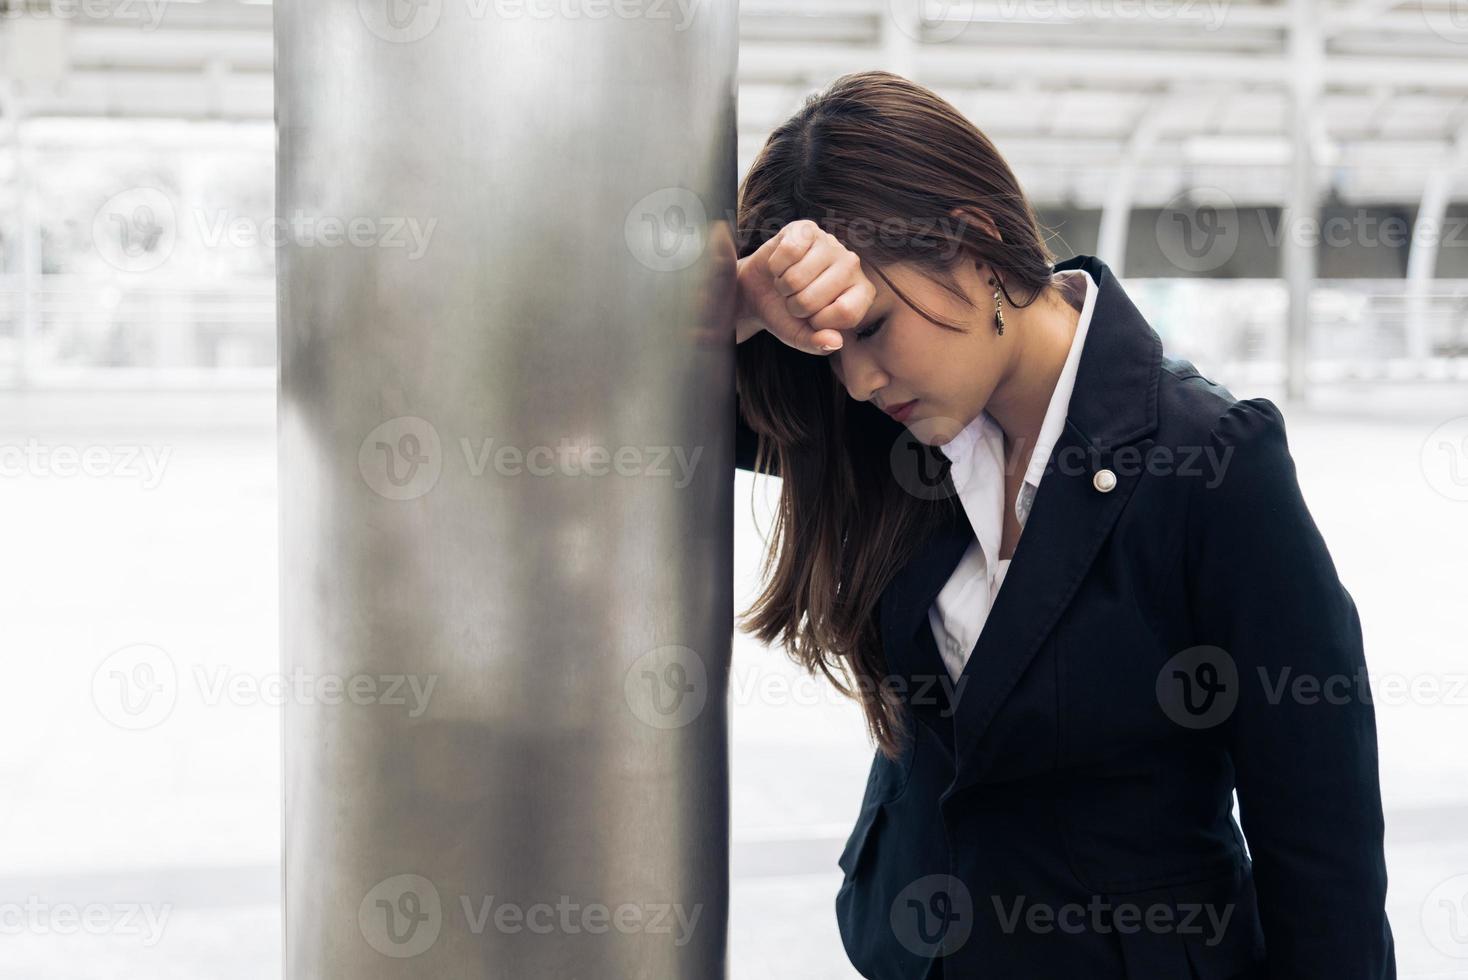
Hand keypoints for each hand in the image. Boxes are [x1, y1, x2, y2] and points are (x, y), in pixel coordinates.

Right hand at [735, 220, 875, 354]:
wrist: (758, 292)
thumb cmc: (786, 315)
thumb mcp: (801, 337)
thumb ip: (819, 343)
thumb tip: (835, 341)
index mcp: (860, 293)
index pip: (845, 313)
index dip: (818, 322)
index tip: (812, 319)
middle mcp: (851, 265)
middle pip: (814, 298)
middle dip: (794, 305)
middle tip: (794, 299)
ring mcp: (830, 243)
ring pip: (796, 277)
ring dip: (783, 285)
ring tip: (787, 284)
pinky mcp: (807, 228)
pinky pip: (787, 252)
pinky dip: (775, 265)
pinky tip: (780, 266)